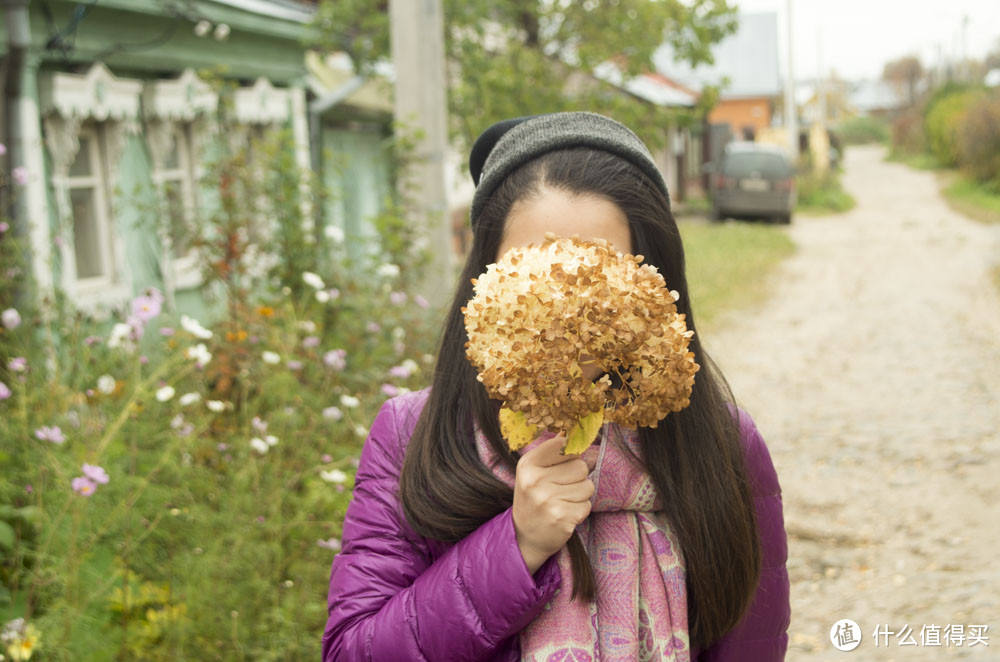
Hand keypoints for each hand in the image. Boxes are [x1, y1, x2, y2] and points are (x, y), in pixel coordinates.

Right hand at [512, 434, 596, 573]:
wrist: (524, 537)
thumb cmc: (533, 498)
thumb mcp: (533, 472)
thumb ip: (551, 453)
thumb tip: (568, 434)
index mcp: (528, 465)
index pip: (563, 446)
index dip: (569, 455)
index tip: (562, 464)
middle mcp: (536, 481)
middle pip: (581, 466)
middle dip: (577, 478)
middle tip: (561, 489)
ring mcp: (549, 500)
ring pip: (588, 486)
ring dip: (580, 495)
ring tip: (563, 502)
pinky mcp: (562, 518)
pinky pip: (587, 505)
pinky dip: (580, 510)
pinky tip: (565, 514)